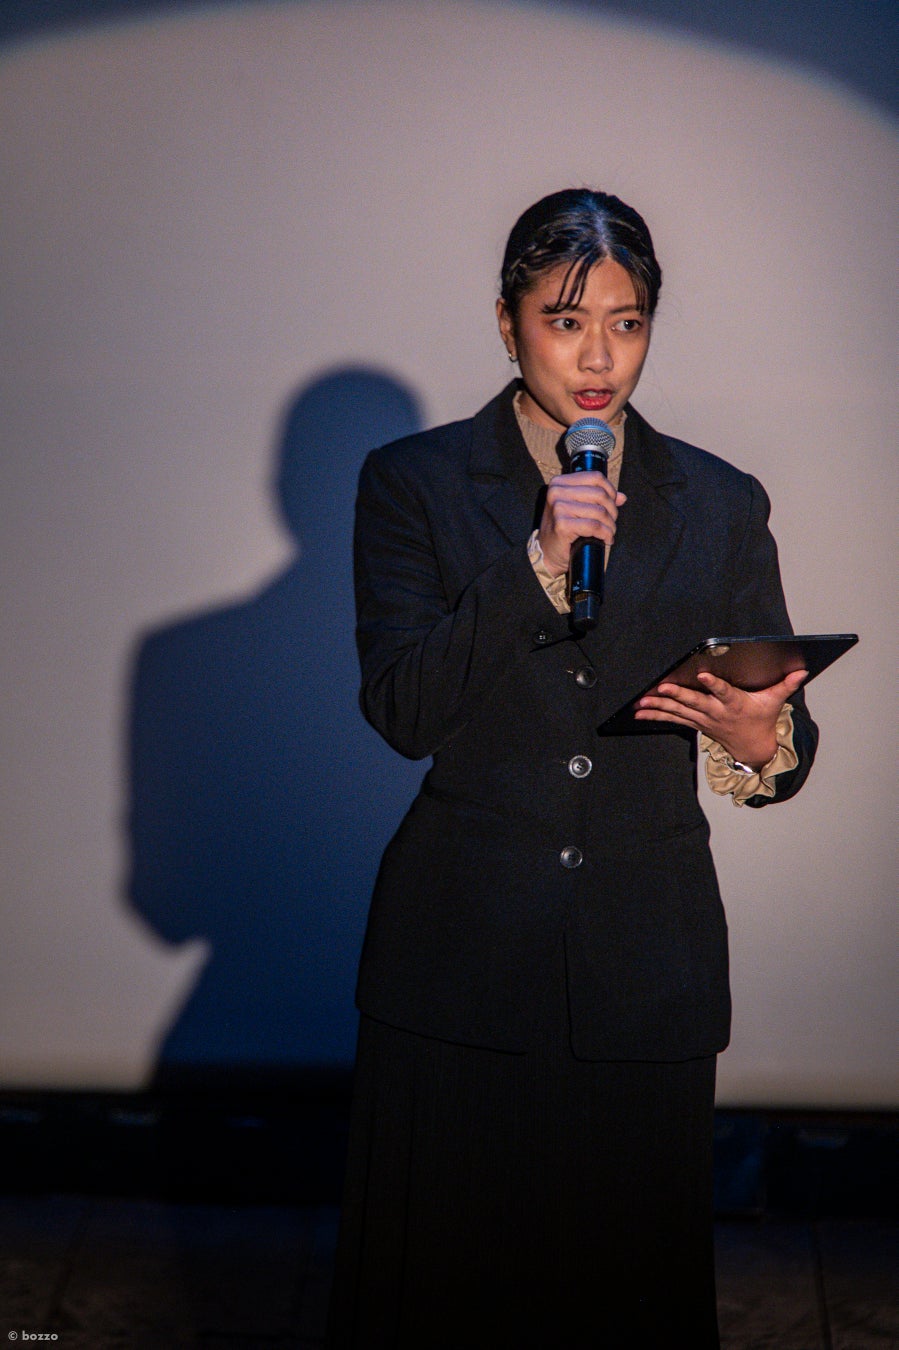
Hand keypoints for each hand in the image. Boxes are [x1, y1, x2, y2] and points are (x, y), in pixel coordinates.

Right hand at [537, 471, 626, 577]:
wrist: (547, 552)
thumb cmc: (563, 529)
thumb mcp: (578, 508)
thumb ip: (598, 499)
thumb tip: (622, 497)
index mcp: (560, 482)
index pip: (595, 477)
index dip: (610, 491)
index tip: (613, 504)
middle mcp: (557, 492)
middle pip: (600, 494)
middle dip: (612, 510)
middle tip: (611, 523)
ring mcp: (558, 508)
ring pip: (599, 511)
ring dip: (610, 525)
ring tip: (609, 532)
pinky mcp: (562, 524)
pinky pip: (594, 526)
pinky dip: (605, 534)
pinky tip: (606, 539)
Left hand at [633, 668, 807, 769]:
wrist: (753, 749)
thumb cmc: (761, 720)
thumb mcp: (775, 702)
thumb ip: (786, 684)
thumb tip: (803, 670)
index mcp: (735, 705)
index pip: (724, 693)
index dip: (714, 685)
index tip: (704, 676)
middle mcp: (716, 713)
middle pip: (694, 703)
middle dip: (677, 695)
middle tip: (661, 688)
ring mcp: (703, 720)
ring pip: (678, 712)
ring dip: (658, 707)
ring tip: (640, 702)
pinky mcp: (695, 723)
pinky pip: (673, 719)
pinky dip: (656, 714)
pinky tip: (640, 711)